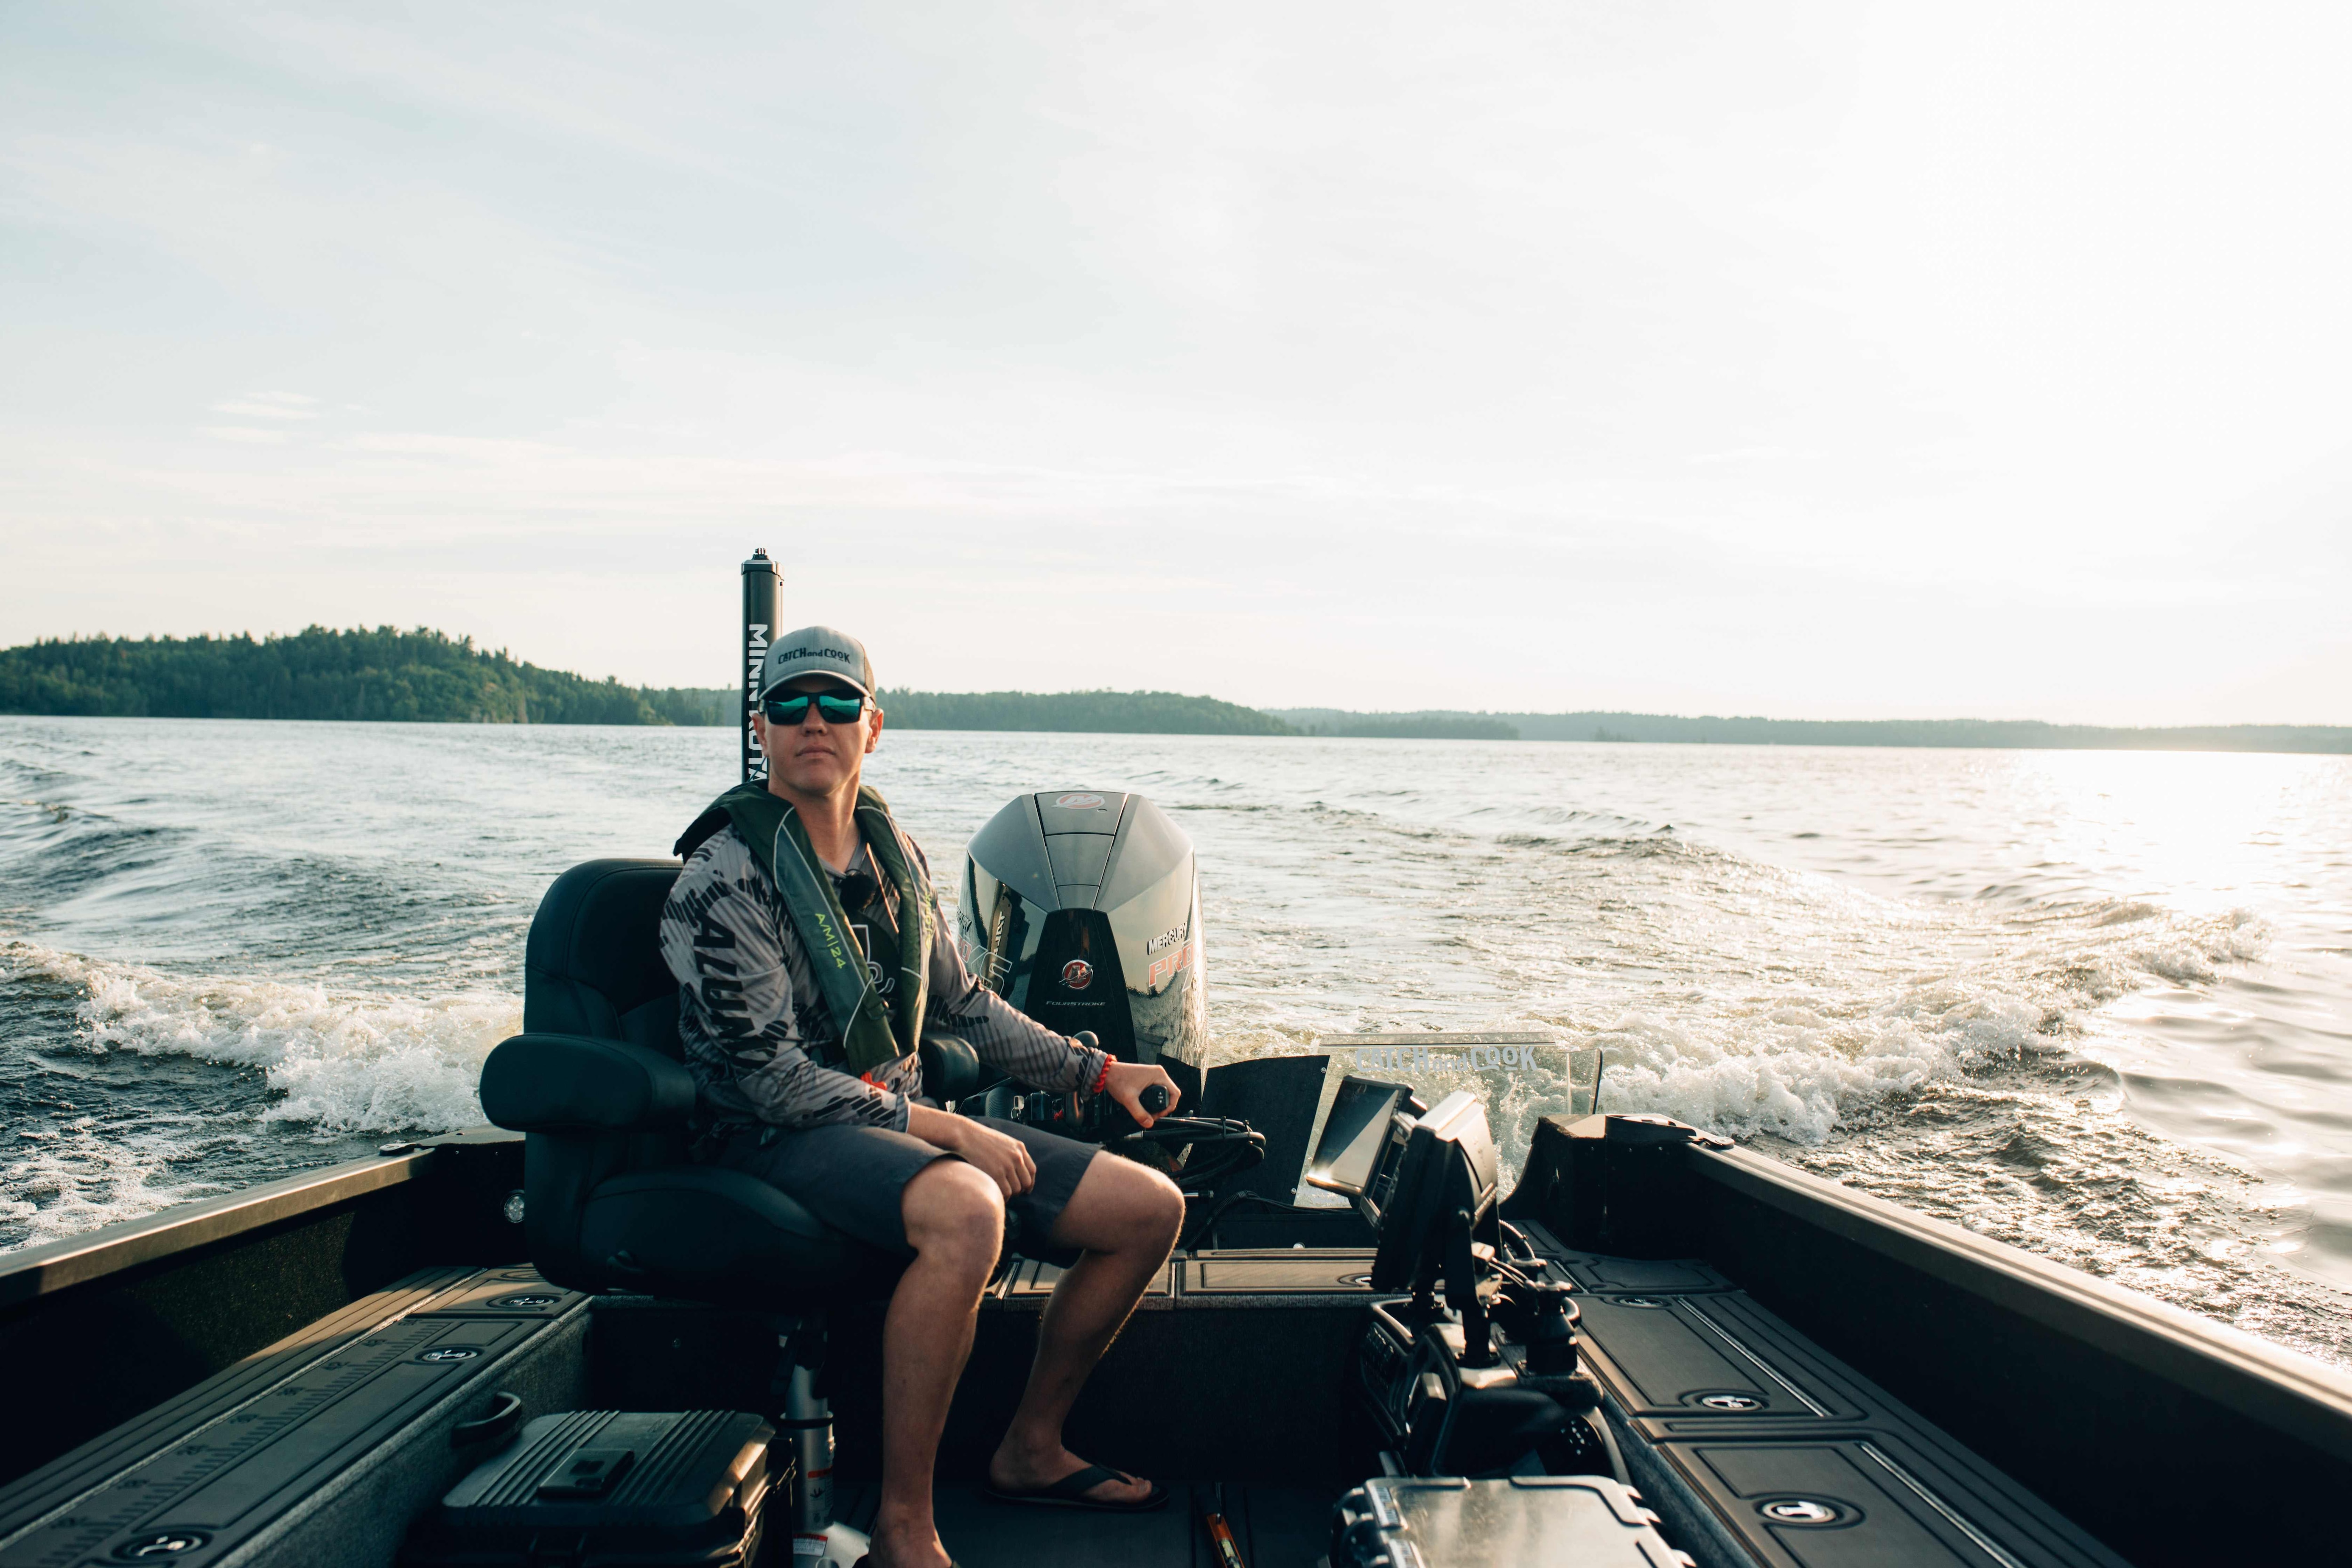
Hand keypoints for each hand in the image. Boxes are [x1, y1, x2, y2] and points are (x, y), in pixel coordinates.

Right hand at [911, 1104, 1034, 1196]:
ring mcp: (1007, 1165)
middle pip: (1026, 1182)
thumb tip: (1016, 1170)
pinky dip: (1003, 1197)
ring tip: (1001, 1193)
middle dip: (1020, 1190)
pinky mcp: (997, 1173)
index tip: (1026, 1189)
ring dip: (1010, 1194)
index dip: (1029, 1182)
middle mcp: (1016, 1156)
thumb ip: (1012, 1153)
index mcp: (1019, 1148)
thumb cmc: (980, 1139)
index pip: (1032, 1170)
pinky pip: (1006, 1192)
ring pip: (1016, 1189)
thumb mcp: (1003, 1141)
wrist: (966, 1136)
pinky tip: (996, 1194)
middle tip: (1011, 1193)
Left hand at [1103, 1061, 1179, 1128]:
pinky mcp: (1149, 1077)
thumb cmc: (1118, 1080)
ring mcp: (1154, 1074)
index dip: (1170, 1107)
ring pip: (1164, 1092)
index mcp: (1158, 1075)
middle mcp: (1158, 1073)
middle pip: (1171, 1093)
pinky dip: (1155, 1098)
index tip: (1159, 1115)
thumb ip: (1139, 1113)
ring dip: (1159, 1103)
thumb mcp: (1129, 1099)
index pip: (1175, 1093)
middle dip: (1164, 1106)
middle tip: (1154, 1115)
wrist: (1107, 1072)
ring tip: (1150, 1111)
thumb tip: (1149, 1123)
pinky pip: (1158, 1089)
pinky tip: (1147, 1105)